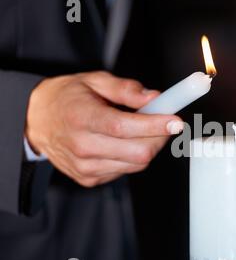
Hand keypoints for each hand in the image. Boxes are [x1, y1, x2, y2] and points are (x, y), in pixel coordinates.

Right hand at [26, 71, 183, 186]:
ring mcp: (85, 167)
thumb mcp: (94, 80)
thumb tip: (155, 97)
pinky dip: (132, 157)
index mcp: (82, 117)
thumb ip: (126, 89)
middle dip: (159, 138)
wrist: (34, 121)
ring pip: (136, 164)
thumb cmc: (67, 98)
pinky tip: (123, 143)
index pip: (125, 127)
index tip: (176, 121)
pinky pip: (125, 170)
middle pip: (138, 153)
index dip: (156, 125)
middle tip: (164, 123)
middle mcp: (82, 146)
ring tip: (140, 130)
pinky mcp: (88, 179)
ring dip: (148, 147)